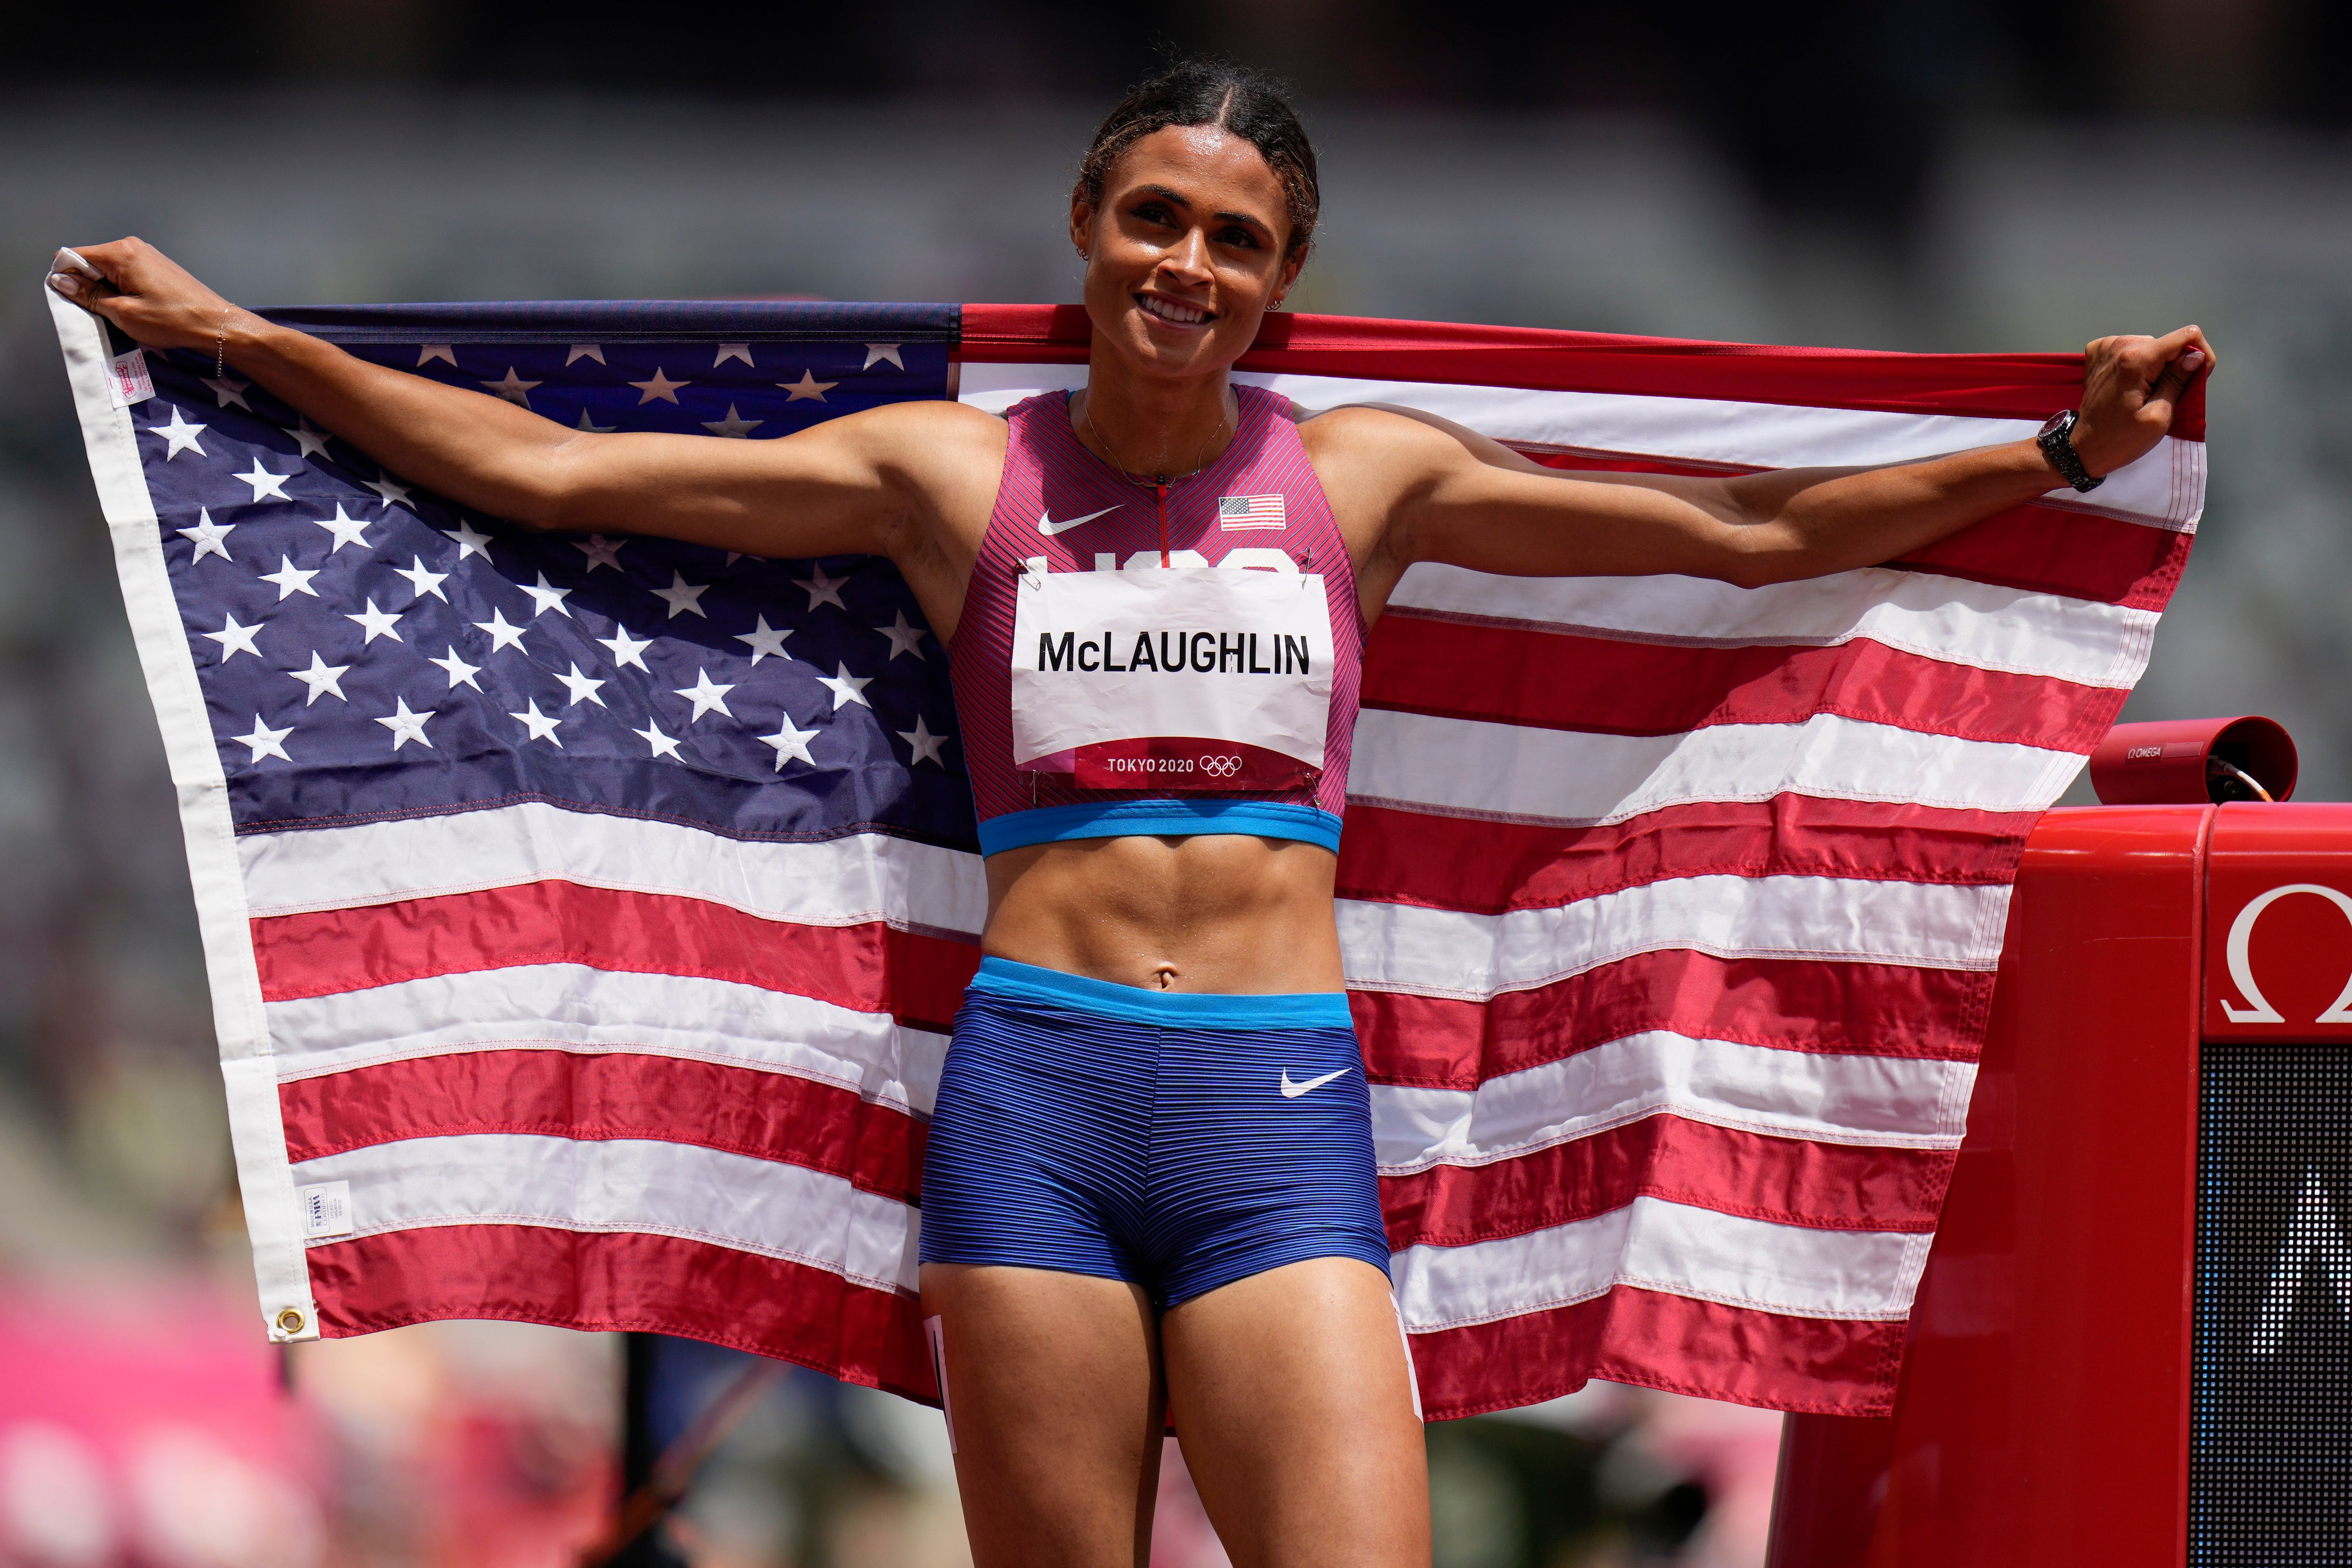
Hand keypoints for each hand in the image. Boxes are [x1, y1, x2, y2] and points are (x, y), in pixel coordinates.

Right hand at [47, 237, 250, 354]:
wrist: (216, 325)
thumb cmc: (173, 320)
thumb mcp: (123, 312)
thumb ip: (89, 295)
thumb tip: (62, 281)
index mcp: (121, 253)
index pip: (75, 256)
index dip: (68, 278)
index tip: (74, 300)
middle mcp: (133, 247)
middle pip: (92, 262)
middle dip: (89, 286)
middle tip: (103, 312)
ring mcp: (147, 255)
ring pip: (109, 271)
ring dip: (108, 291)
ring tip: (124, 312)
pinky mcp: (157, 267)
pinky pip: (126, 275)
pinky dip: (123, 290)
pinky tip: (136, 308)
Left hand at [2069, 325, 2213, 476]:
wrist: (2083, 447)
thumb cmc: (2121, 439)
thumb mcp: (2159, 416)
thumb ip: (2178, 381)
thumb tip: (2196, 356)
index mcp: (2136, 359)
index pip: (2187, 336)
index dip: (2198, 356)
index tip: (2194, 379)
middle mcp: (2119, 345)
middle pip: (2167, 344)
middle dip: (2175, 366)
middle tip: (2163, 395)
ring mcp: (2105, 347)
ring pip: (2151, 346)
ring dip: (2155, 367)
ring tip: (2143, 394)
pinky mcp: (2098, 352)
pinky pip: (2131, 350)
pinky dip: (2136, 365)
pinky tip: (2128, 385)